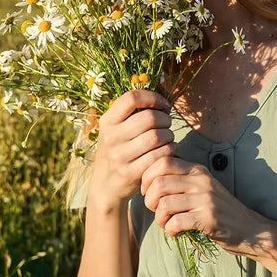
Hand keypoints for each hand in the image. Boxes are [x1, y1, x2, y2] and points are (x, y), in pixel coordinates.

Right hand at [88, 90, 175, 207]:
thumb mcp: (115, 129)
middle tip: (167, 124)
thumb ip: (131, 112)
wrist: (106, 185)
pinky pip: (160, 156)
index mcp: (107, 121)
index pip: (132, 98)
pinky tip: (169, 150)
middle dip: (166, 119)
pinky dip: (170, 150)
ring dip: (170, 135)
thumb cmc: (118, 150)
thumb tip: (160, 91)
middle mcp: (111, 137)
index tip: (163, 105)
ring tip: (168, 138)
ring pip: (158, 137)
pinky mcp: (131, 172)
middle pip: (150, 118)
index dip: (153, 97)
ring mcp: (120, 156)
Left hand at [139, 156, 267, 254]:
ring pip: (164, 204)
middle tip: (156, 210)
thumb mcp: (203, 187)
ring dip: (159, 218)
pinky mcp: (209, 218)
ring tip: (166, 223)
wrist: (251, 229)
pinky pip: (175, 222)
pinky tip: (176, 231)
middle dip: (150, 200)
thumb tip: (148, 181)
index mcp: (198, 170)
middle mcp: (201, 181)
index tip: (149, 191)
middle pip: (158, 182)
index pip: (162, 161)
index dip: (147, 176)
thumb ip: (181, 180)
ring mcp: (206, 199)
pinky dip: (170, 229)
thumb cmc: (221, 210)